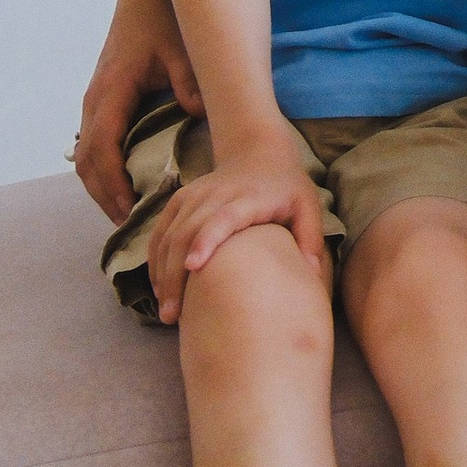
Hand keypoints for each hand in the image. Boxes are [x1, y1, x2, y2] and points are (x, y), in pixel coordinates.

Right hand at [74, 2, 202, 222]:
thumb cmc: (166, 19)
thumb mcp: (183, 50)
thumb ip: (189, 83)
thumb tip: (199, 115)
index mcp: (112, 91)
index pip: (102, 150)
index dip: (113, 185)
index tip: (130, 211)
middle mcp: (96, 99)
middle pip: (86, 161)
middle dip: (103, 196)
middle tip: (130, 226)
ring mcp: (96, 99)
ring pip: (85, 154)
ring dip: (100, 186)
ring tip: (125, 214)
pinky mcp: (103, 99)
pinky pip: (94, 142)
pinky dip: (103, 169)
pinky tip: (124, 184)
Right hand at [147, 150, 329, 321]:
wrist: (258, 151)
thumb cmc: (287, 187)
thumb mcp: (308, 206)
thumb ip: (311, 239)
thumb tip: (312, 275)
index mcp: (250, 197)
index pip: (223, 217)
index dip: (206, 240)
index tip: (193, 267)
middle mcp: (216, 194)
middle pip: (187, 232)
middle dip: (176, 275)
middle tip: (174, 316)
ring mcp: (193, 196)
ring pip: (169, 235)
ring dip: (162, 274)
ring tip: (166, 311)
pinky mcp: (179, 199)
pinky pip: (160, 232)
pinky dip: (155, 260)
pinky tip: (159, 289)